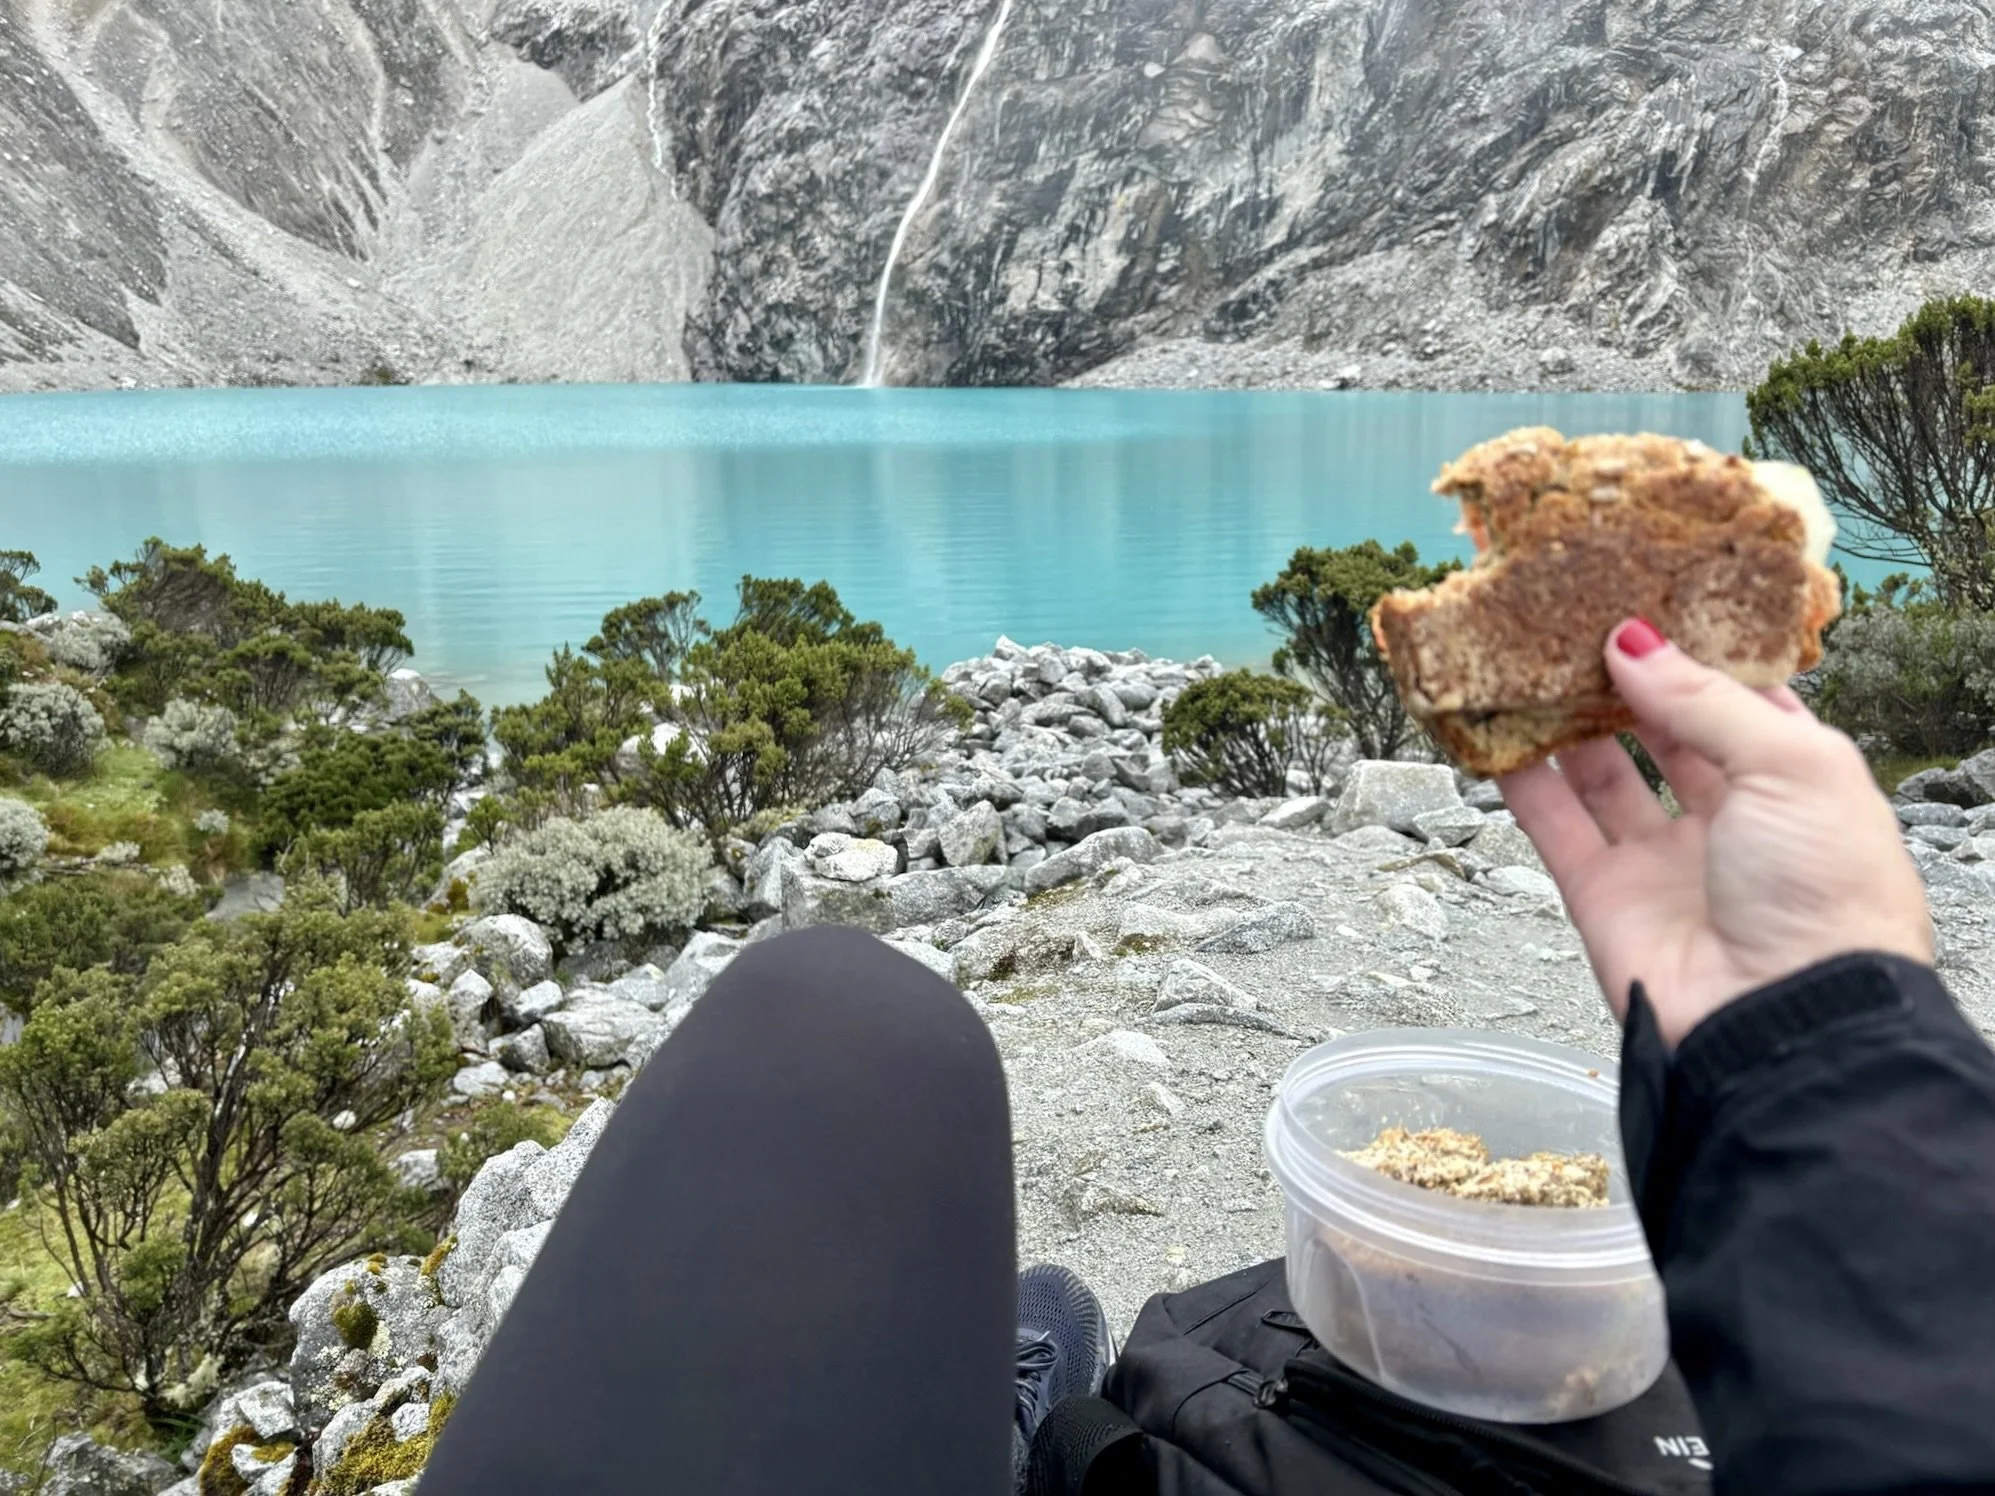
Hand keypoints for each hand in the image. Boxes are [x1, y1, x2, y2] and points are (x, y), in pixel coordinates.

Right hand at [1498, 618, 1934, 1047]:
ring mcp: (1662, 860)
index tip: (1648, 601)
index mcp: (1795, 784)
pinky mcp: (1603, 896)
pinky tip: (1495, 731)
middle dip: (1624, 682)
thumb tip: (1632, 643)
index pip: (1740, 702)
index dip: (1697, 654)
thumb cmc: (1824, 893)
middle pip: (1663, 733)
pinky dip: (1521, 780)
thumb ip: (1705, 699)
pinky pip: (1553, 825)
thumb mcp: (1793, 765)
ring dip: (1566, 722)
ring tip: (1528, 662)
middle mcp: (1729, 820)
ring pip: (1600, 775)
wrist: (1783, 1019)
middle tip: (1576, 624)